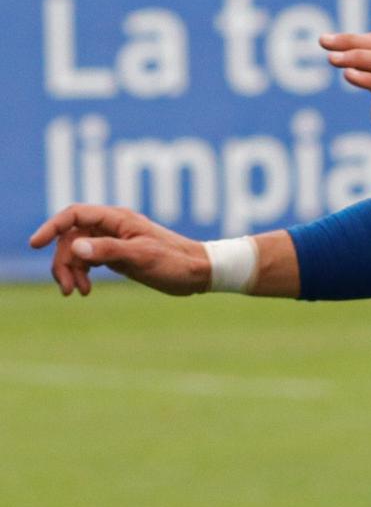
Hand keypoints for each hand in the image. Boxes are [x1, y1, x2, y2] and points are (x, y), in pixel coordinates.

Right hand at [29, 205, 211, 296]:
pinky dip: (83, 273)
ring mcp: (114, 240)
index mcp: (118, 219)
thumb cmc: (174, 262)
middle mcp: (113, 226)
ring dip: (71, 270)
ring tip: (78, 292)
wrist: (198, 272)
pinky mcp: (118, 254)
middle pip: (71, 236)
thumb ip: (108, 251)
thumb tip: (76, 246)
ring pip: (78, 250)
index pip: (74, 215)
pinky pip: (89, 259)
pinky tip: (85, 290)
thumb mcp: (141, 258)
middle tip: (67, 289)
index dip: (52, 227)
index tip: (35, 244)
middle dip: (63, 261)